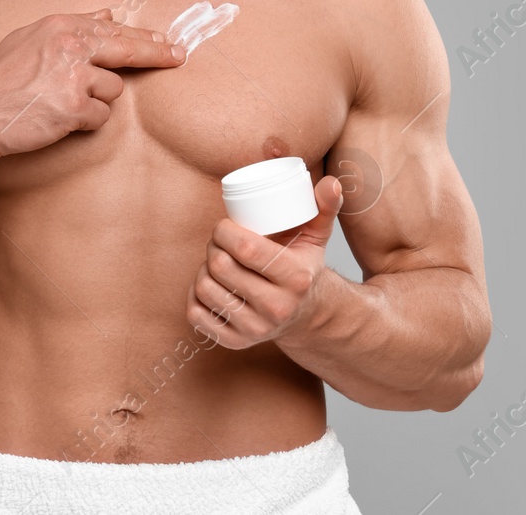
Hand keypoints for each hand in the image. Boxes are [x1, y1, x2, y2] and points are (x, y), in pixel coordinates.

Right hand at [0, 8, 185, 166]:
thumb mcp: (29, 40)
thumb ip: (71, 26)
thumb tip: (108, 13)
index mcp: (60, 26)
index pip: (114, 29)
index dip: (144, 38)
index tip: (168, 42)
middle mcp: (70, 45)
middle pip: (127, 49)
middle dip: (157, 53)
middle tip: (179, 56)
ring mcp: (73, 75)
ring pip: (112, 90)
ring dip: (95, 100)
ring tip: (61, 103)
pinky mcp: (74, 107)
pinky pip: (100, 117)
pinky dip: (84, 122)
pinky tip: (58, 119)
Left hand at [186, 175, 344, 349]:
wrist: (306, 315)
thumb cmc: (304, 268)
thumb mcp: (317, 237)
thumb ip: (325, 207)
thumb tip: (332, 183)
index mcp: (296, 279)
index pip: (247, 249)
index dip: (225, 231)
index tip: (225, 225)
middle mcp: (276, 308)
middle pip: (221, 267)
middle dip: (213, 246)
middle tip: (219, 241)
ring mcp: (255, 329)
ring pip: (205, 289)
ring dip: (203, 268)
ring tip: (216, 260)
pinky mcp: (235, 342)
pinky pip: (196, 314)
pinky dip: (194, 296)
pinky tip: (208, 285)